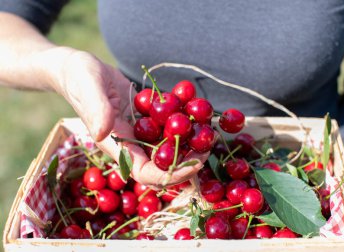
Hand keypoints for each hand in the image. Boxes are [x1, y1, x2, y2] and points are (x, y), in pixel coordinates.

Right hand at [50, 47, 207, 186]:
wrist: (78, 69)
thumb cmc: (78, 77)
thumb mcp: (87, 87)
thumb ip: (96, 109)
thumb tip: (102, 133)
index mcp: (115, 144)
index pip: (144, 172)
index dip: (170, 175)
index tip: (194, 165)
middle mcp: (129, 143)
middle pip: (161, 166)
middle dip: (186, 162)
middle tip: (208, 147)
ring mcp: (139, 132)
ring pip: (167, 149)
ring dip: (188, 145)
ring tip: (209, 133)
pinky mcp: (146, 119)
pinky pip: (166, 128)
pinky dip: (183, 125)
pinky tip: (198, 115)